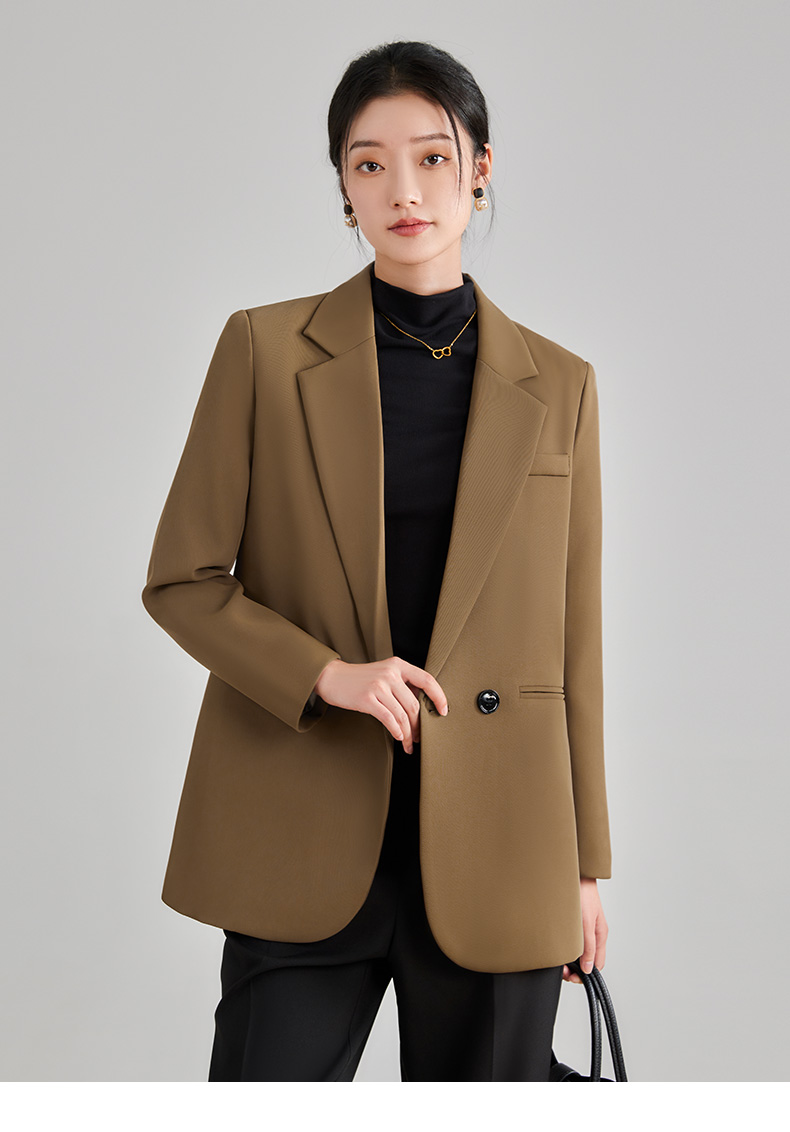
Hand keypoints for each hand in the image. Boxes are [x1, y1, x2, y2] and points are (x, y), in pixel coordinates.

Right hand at [313, 657, 447, 751]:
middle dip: (419, 726)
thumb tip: (423, 704)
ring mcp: (379, 686)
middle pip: (414, 705)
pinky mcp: (367, 699)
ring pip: (402, 715)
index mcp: (398, 665)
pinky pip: (389, 719)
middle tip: (419, 737)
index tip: (443, 711)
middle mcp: (390, 674)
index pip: (427, 680)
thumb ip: (402, 683)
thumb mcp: (384, 672)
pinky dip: (396, 732)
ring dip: (407, 734)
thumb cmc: (360, 679)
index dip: (439, 697)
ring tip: (408, 743)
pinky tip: (398, 737)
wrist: (332, 678)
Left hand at [562, 878, 607, 982]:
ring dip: (568, 959)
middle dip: (574, 968)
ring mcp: (584, 929)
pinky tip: (557, 947)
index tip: (571, 976)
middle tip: (561, 969)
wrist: (577, 875)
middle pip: (586, 960)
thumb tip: (588, 969)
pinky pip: (572, 943)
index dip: (585, 974)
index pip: (597, 965)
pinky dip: (566, 948)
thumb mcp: (586, 923)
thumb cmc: (583, 895)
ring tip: (557, 960)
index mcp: (600, 936)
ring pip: (578, 952)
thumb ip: (588, 946)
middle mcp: (593, 934)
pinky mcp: (575, 924)